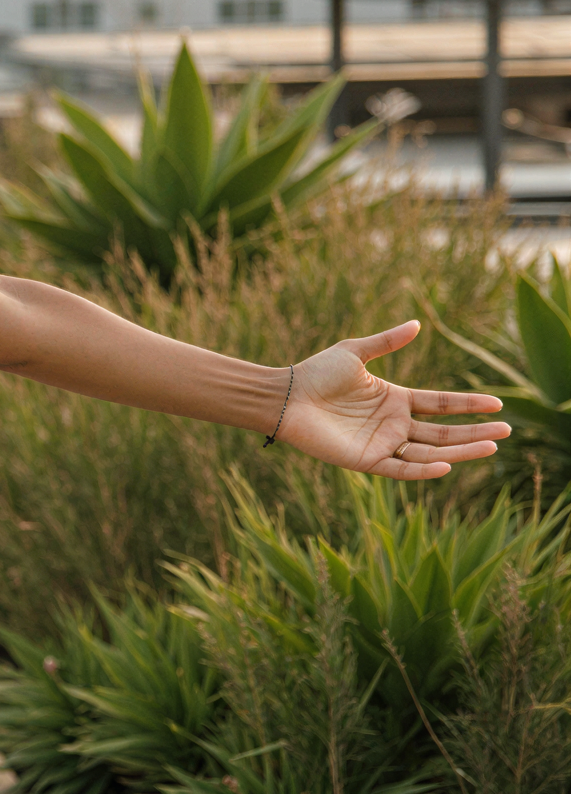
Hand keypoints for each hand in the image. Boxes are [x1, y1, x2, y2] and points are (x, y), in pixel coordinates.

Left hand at [280, 321, 508, 480]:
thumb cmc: (315, 373)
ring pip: (430, 451)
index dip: (469, 404)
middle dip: (475, 431)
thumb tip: (418, 324)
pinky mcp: (366, 460)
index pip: (441, 404)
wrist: (285, 396)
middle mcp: (393, 424)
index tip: (498, 403)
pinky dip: (423, 469)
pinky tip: (447, 465)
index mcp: (395, 399)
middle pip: (443, 431)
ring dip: (461, 450)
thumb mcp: (354, 352)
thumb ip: (386, 341)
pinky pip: (401, 468)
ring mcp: (382, 443)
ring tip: (492, 446)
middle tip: (507, 430)